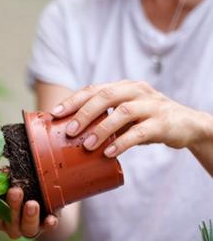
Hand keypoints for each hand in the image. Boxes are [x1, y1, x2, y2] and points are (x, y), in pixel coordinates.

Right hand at [0, 187, 57, 239]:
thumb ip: (3, 180)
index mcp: (0, 218)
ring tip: (32, 204)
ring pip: (27, 228)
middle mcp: (12, 227)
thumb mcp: (10, 183)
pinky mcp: (45, 227)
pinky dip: (49, 224)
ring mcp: (29, 229)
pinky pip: (47, 228)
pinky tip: (51, 219)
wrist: (41, 198)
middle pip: (10, 223)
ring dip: (29, 217)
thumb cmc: (20, 189)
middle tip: (16, 192)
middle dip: (13, 207)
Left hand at [50, 79, 209, 156]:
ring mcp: (151, 105)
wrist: (186, 125)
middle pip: (106, 96)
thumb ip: (102, 120)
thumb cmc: (145, 121)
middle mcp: (136, 91)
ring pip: (123, 112)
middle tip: (70, 131)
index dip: (73, 101)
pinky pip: (140, 132)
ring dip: (102, 129)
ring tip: (87, 146)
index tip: (55, 114)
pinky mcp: (162, 123)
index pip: (94, 89)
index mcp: (123, 87)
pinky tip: (109, 153)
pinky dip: (122, 142)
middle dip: (84, 113)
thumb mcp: (123, 116)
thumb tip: (69, 135)